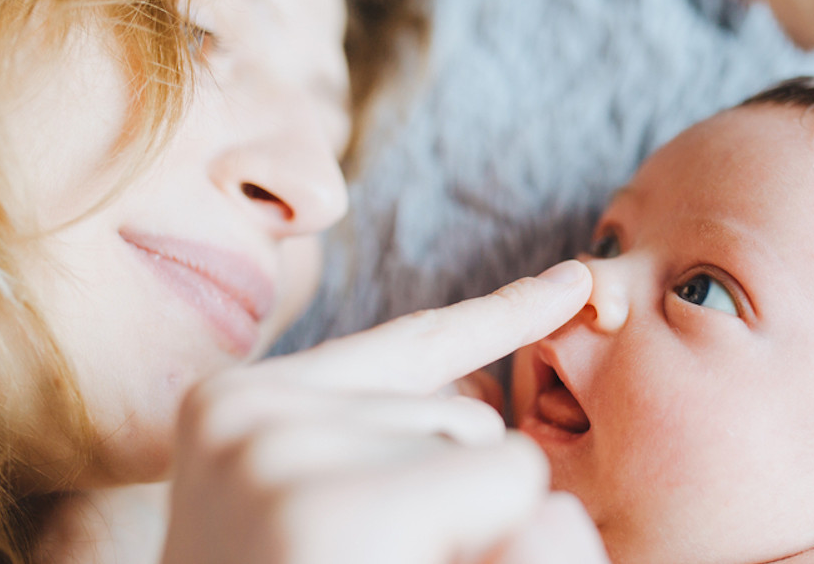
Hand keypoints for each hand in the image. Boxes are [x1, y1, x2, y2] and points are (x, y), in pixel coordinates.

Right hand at [162, 261, 607, 563]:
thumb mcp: (333, 506)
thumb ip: (401, 449)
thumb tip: (492, 397)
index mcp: (237, 408)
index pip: (404, 349)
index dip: (500, 313)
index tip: (576, 279)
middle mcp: (244, 411)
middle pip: (459, 412)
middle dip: (466, 501)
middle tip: (380, 562)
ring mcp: (277, 450)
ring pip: (487, 450)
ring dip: (469, 533)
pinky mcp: (329, 506)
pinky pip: (506, 483)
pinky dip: (492, 536)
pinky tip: (389, 561)